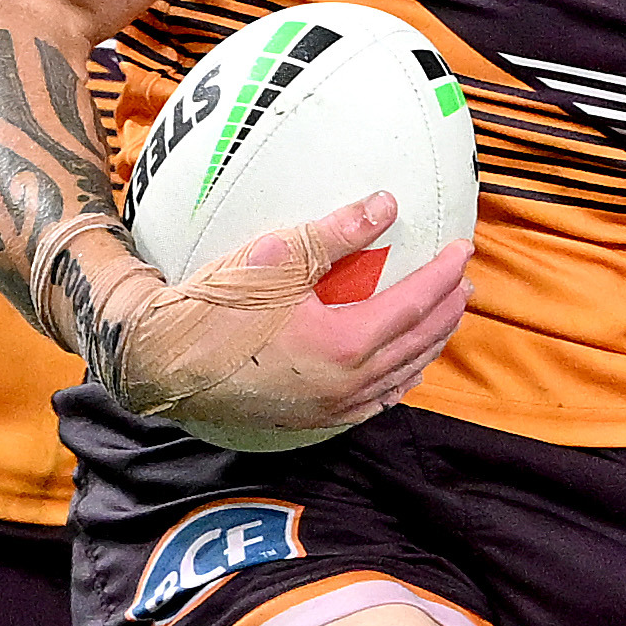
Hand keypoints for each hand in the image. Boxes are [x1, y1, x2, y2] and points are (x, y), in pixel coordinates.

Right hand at [86, 191, 470, 439]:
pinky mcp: (308, 422)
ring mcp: (328, 410)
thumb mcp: (275, 257)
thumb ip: (336, 231)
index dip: (444, 275)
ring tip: (444, 318)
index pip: (415, 305)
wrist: (160, 364)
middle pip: (417, 344)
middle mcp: (345, 386)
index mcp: (344, 345)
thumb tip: (386, 204)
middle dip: (447, 311)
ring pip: (399, 377)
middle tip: (465, 282)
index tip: (464, 248)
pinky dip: (396, 378)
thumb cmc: (212, 309)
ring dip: (428, 345)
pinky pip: (372, 402)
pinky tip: (397, 368)